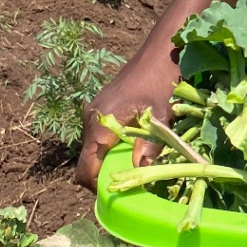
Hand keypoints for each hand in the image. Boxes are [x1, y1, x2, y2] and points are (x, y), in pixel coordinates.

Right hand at [73, 60, 173, 190]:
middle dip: (103, 176)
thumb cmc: (160, 81)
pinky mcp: (100, 107)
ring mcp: (93, 112)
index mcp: (100, 124)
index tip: (116, 195)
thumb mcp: (160, 115)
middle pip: (87, 161)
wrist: (159, 51)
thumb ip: (149, 144)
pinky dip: (110, 146)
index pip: (85, 169)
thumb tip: (137, 169)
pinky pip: (98, 135)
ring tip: (132, 164)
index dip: (96, 187)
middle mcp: (90, 119)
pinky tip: (132, 144)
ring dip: (107, 160)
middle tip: (128, 183)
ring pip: (93, 148)